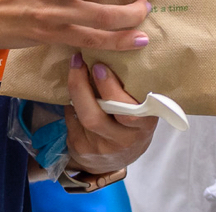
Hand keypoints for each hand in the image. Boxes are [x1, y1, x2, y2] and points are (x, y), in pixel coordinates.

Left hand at [64, 55, 156, 174]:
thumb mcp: (144, 113)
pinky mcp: (80, 150)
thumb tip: (118, 56)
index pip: (129, 113)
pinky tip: (74, 91)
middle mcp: (121, 141)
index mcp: (143, 128)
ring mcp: (98, 148)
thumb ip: (135, 95)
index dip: (112, 90)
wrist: (116, 161)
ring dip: (74, 91)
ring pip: (80, 118)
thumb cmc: (133, 127)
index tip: (100, 66)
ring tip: (74, 69)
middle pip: (96, 118)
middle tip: (79, 62)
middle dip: (83, 88)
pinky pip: (71, 122)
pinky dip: (71, 103)